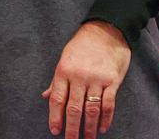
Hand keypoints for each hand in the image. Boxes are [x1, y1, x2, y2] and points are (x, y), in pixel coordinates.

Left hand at [42, 21, 130, 138]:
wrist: (106, 31)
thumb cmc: (82, 45)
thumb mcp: (64, 59)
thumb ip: (57, 81)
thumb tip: (45, 96)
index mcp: (63, 71)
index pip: (57, 99)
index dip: (55, 116)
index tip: (55, 130)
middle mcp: (79, 77)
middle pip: (74, 108)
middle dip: (72, 127)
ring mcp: (96, 79)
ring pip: (91, 109)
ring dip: (90, 127)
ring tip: (88, 138)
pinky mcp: (112, 81)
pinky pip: (108, 104)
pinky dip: (106, 118)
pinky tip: (103, 128)